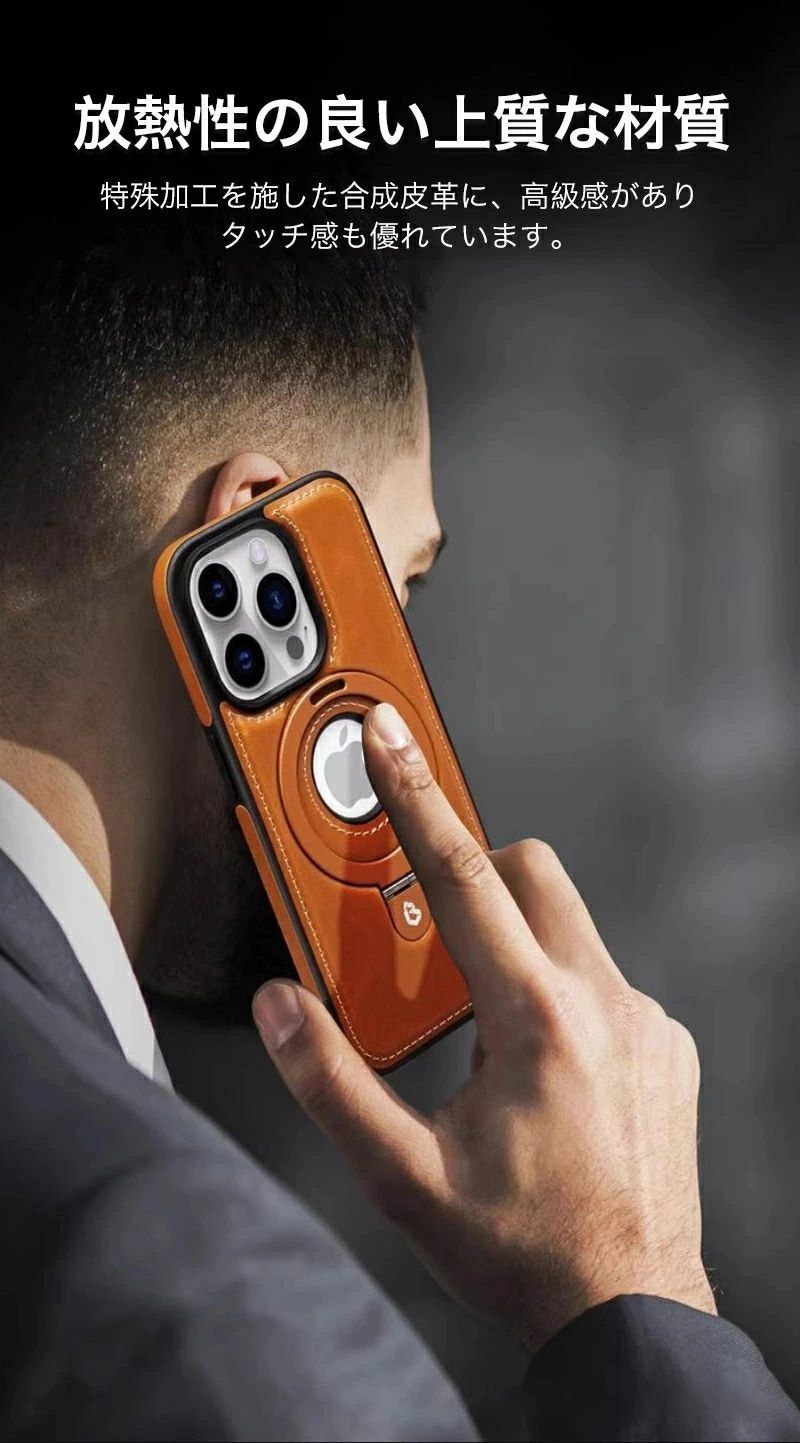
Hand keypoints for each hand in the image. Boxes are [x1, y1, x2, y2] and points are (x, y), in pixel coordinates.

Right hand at [252, 702, 715, 1350]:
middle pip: (528, 872)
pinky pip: (604, 979)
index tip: (390, 739)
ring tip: (479, 1022)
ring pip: (570, 926)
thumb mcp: (401, 1176)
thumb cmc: (527, 1249)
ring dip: (516, 943)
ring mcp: (644, 1022)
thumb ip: (330, 1082)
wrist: (629, 1309)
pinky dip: (561, 991)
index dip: (413, 797)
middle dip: (473, 874)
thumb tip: (285, 1011)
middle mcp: (601, 1002)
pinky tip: (538, 1062)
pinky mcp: (668, 1047)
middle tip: (428, 928)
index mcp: (532, 1018)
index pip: (459, 874)